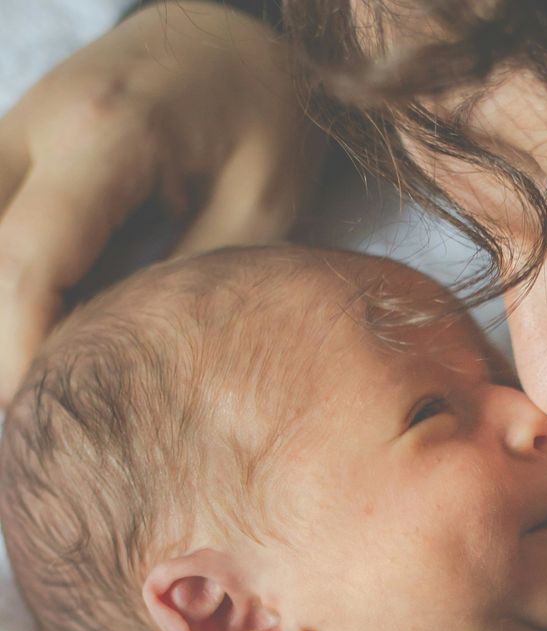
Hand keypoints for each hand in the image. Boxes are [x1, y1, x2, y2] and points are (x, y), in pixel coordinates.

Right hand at [0, 1, 321, 402]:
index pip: (31, 260)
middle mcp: (36, 126)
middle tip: (31, 420)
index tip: (36, 414)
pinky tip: (33, 328)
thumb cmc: (265, 113)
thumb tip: (139, 361)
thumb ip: (197, 273)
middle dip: (0, 343)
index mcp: (107, 134)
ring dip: (0, 309)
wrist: (236, 32)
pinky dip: (4, 277)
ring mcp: (13, 129)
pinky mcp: (13, 145)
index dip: (20, 348)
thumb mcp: (262, 200)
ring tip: (35, 384)